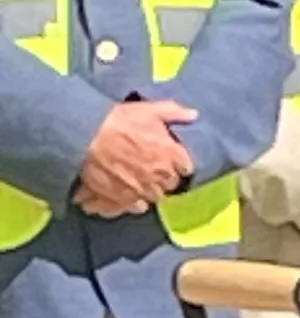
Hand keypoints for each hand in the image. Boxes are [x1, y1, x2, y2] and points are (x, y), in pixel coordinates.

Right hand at [71, 99, 196, 217]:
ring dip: (151, 190)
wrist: (86, 138)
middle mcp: (161, 174)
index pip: (186, 167)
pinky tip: (130, 194)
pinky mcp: (124, 198)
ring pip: (156, 196)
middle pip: (171, 183)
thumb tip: (194, 115)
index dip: (178, 164)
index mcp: (171, 154)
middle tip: (154, 171)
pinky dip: (136, 202)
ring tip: (141, 182)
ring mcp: (143, 188)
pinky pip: (138, 207)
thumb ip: (174, 113)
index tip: (172, 161)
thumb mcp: (149, 110)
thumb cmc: (119, 122)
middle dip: (165, 178)